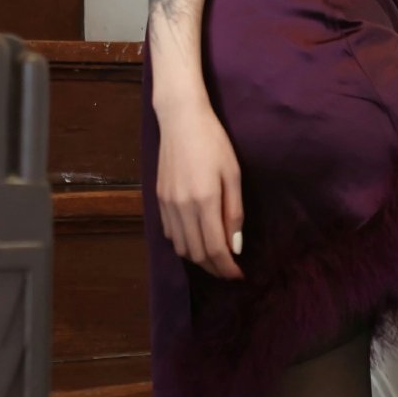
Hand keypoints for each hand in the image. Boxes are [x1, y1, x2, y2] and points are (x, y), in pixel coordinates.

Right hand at [155, 100, 245, 279]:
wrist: (181, 120)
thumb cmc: (214, 143)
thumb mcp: (233, 175)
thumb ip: (233, 212)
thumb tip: (234, 246)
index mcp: (204, 201)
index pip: (215, 249)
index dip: (227, 268)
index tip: (239, 275)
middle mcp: (182, 207)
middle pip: (196, 254)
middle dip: (214, 268)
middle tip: (229, 271)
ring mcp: (167, 204)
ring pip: (180, 247)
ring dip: (198, 259)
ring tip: (215, 258)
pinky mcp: (158, 199)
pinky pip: (169, 234)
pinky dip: (183, 244)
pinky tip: (196, 240)